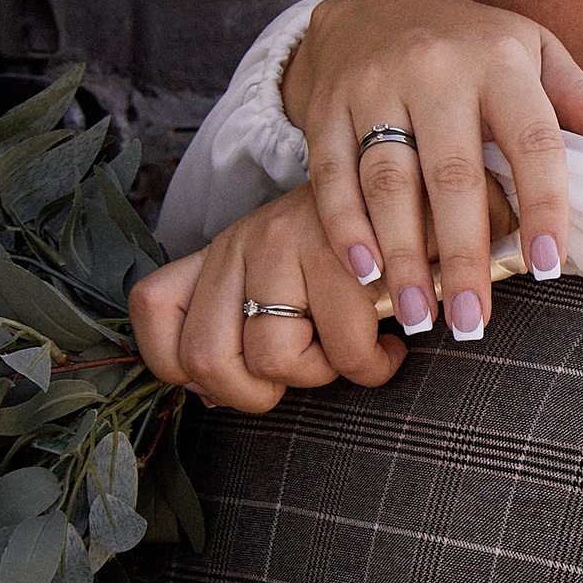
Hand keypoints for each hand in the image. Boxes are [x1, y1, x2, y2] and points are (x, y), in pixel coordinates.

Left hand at [129, 185, 406, 410]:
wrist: (431, 188)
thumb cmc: (364, 248)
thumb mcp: (288, 268)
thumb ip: (239, 318)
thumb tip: (207, 393)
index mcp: (222, 250)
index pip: (152, 305)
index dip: (178, 363)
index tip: (234, 373)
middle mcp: (241, 241)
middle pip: (204, 358)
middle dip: (255, 394)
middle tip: (302, 372)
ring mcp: (285, 243)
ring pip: (272, 360)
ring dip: (323, 375)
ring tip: (351, 350)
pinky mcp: (340, 253)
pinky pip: (344, 351)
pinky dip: (372, 368)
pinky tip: (388, 347)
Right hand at [286, 0, 582, 337]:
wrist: (371, 7)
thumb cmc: (471, 44)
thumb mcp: (532, 52)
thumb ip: (578, 99)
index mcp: (500, 60)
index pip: (533, 139)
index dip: (545, 205)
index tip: (549, 266)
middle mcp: (435, 68)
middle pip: (453, 175)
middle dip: (463, 255)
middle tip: (473, 321)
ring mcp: (374, 84)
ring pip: (387, 181)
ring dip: (403, 256)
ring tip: (418, 316)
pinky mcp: (325, 104)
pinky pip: (331, 173)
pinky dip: (346, 227)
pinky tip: (365, 274)